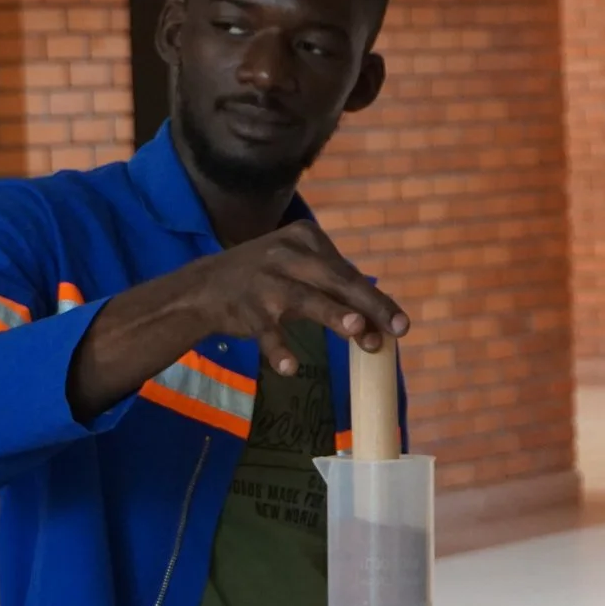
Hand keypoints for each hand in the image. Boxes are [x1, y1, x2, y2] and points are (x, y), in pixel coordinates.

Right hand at [186, 220, 408, 373]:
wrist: (204, 288)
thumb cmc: (267, 280)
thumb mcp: (300, 271)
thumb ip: (335, 291)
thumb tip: (379, 323)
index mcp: (306, 238)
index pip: (347, 272)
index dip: (376, 300)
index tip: (400, 325)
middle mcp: (287, 253)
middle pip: (336, 281)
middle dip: (369, 306)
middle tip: (397, 329)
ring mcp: (265, 281)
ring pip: (305, 299)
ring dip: (332, 314)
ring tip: (357, 329)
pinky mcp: (246, 308)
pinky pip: (266, 332)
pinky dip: (277, 349)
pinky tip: (290, 368)